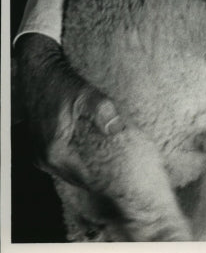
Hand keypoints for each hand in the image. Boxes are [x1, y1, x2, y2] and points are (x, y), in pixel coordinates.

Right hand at [16, 33, 124, 187]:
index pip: (82, 176)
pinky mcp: (39, 146)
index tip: (119, 181)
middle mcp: (44, 157)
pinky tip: (89, 160)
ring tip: (106, 171)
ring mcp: (39, 154)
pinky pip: (59, 163)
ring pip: (66, 172)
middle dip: (94, 178)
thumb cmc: (59, 82)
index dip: (101, 180)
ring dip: (84, 172)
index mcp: (55, 150)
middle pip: (74, 177)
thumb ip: (103, 112)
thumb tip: (118, 128)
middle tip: (116, 178)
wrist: (38, 71)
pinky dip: (74, 164)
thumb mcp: (85, 94)